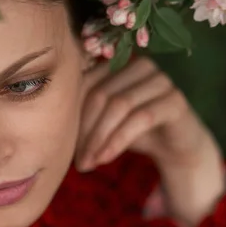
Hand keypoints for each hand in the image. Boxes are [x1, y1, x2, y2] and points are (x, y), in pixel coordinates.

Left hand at [76, 56, 225, 225]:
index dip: (71, 114)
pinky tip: (105, 159)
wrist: (178, 147)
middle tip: (77, 160)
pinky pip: (140, 118)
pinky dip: (118, 140)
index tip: (61, 145)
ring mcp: (161, 79)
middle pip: (100, 93)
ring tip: (88, 163)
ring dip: (99, 138)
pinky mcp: (175, 99)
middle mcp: (141, 64)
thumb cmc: (136, 131)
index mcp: (119, 63)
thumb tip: (47, 122)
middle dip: (84, 130)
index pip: (85, 82)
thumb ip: (84, 113)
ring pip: (119, 105)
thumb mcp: (105, 121)